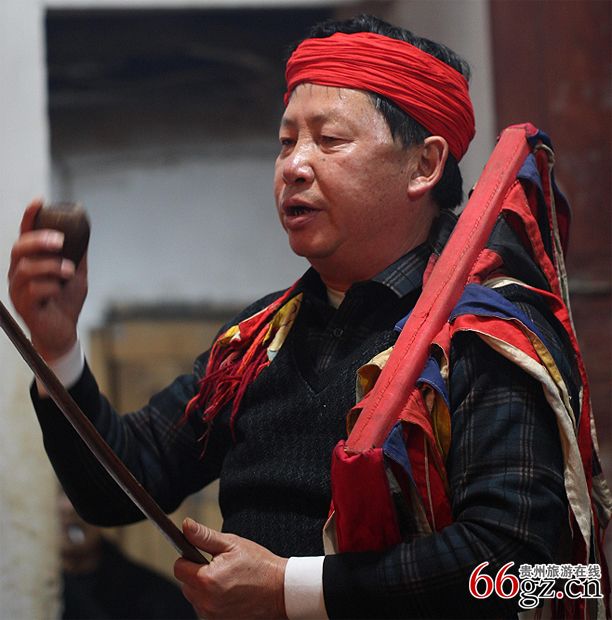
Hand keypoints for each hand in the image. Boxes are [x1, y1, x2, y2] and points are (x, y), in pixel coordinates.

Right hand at [8, 198, 87, 359]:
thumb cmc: (66, 302)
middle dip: (38, 240)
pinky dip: (51, 287)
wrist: (63, 332)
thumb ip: (77, 255)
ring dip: (51, 267)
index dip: (30, 217)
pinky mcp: (24, 306)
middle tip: (59, 241)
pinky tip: (59, 290)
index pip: (25, 235)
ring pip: (26, 269)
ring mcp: (18, 289)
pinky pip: (34, 290)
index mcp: (30, 262)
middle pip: (19, 248)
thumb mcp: (76, 274)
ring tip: (69, 271)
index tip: (40, 201)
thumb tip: (86, 231)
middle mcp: (19, 273)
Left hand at [174, 518, 287, 619]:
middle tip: (220, 566)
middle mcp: (206, 601)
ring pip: (195, 597)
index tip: (201, 555)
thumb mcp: (232, 544)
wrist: (280, 590)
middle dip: (197, 573)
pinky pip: (205, 609)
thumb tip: (186, 526)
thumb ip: (204, 536)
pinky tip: (229, 592)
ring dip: (204, 588)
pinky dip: (212, 600)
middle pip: (185, 584)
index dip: (189, 557)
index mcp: (206, 579)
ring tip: (227, 580)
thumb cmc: (259, 565)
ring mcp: (212, 615)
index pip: (179, 567)